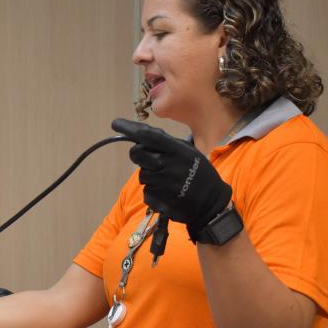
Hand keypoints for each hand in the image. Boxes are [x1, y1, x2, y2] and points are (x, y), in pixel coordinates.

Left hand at [112, 119, 231, 237]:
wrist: (211, 204)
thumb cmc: (200, 175)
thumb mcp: (190, 153)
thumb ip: (168, 144)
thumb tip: (142, 134)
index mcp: (177, 150)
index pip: (147, 136)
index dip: (129, 128)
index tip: (116, 123)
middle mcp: (168, 165)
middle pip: (137, 154)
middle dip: (138, 154)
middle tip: (150, 159)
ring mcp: (162, 184)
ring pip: (142, 174)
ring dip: (150, 176)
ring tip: (168, 180)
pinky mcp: (158, 200)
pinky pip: (146, 191)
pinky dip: (153, 192)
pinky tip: (168, 193)